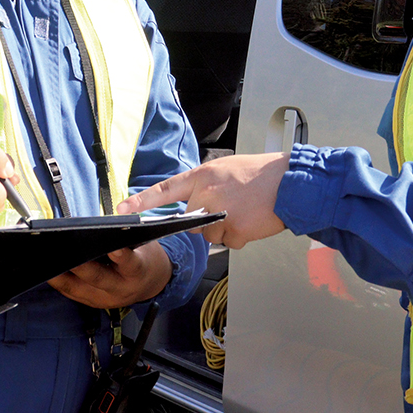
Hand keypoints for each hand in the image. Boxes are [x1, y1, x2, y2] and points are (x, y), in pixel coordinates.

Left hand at [49, 242, 171, 307]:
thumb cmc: (144, 258)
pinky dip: (59, 282)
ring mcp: (106, 299)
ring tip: (46, 262)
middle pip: (98, 278)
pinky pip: (72, 293)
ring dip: (60, 276)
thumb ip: (126, 237)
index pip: (131, 264)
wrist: (151, 284)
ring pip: (79, 289)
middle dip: (80, 266)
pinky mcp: (93, 303)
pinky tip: (47, 271)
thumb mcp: (144, 244)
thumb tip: (103, 225)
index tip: (113, 247)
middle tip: (64, 253)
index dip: (122, 256)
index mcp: (138, 272)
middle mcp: (121, 289)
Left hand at [116, 153, 289, 248]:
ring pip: (210, 234)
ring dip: (226, 229)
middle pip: (191, 220)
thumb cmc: (261, 175)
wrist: (291, 183)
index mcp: (203, 175)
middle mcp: (207, 194)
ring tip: (246, 210)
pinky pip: (229, 242)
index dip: (141, 200)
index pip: (165, 189)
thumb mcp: (226, 171)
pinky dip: (241, 236)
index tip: (121, 209)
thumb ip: (206, 187)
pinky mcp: (235, 231)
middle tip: (230, 206)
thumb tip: (194, 209)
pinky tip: (253, 220)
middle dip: (206, 219)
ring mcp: (220, 214)